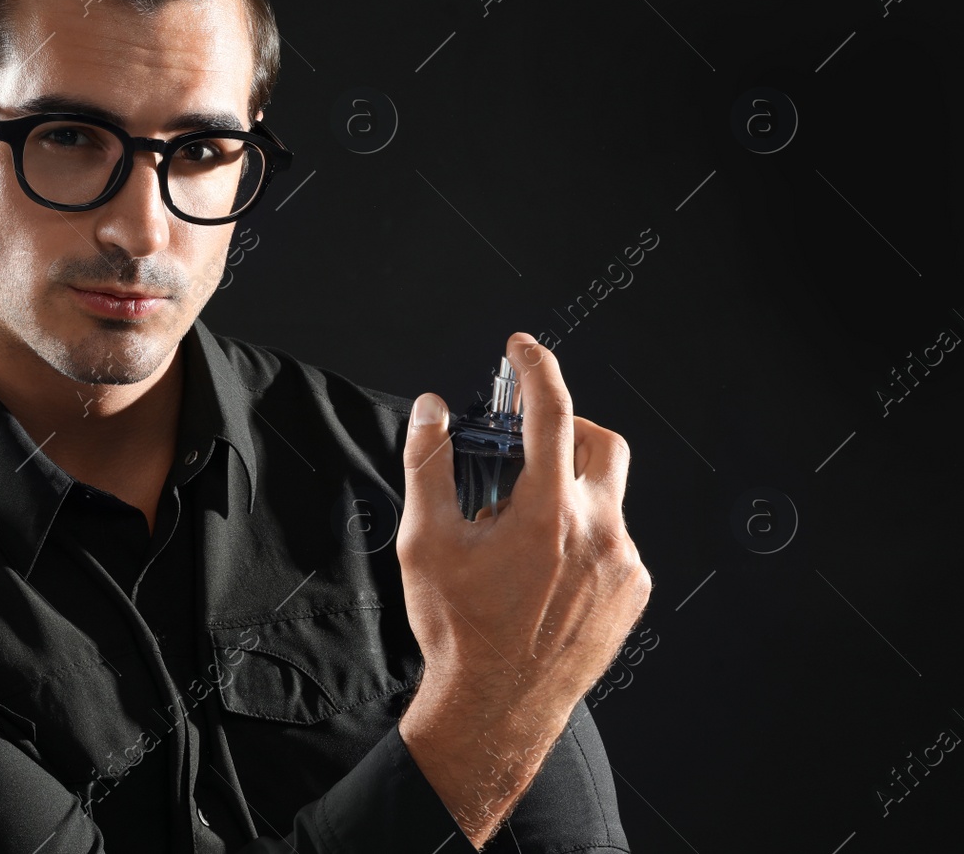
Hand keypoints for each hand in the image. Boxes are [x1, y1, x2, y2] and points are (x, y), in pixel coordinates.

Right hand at [394, 332, 650, 847]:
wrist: (495, 707)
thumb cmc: (458, 628)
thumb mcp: (424, 541)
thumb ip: (428, 464)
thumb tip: (433, 409)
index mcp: (545, 513)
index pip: (551, 413)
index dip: (535, 369)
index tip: (522, 348)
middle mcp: (597, 533)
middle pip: (600, 442)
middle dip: (565, 426)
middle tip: (526, 440)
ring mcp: (623, 565)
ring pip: (605, 495)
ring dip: (567, 487)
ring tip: (521, 521)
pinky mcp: (632, 592)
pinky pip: (614, 538)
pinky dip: (581, 530)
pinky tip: (542, 563)